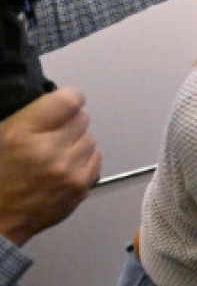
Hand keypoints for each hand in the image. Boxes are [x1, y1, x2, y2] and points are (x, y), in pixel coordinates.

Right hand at [0, 89, 100, 246]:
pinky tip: (67, 165)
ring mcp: (67, 170)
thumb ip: (28, 116)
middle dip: (70, 122)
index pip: (68, 100)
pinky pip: (96, 159)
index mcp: (22, 133)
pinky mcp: (80, 187)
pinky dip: (85, 159)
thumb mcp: (1, 135)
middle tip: (55, 132)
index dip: (69, 98)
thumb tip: (53, 100)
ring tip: (58, 152)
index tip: (66, 103)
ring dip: (78, 142)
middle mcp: (48, 150)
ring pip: (91, 139)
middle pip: (82, 118)